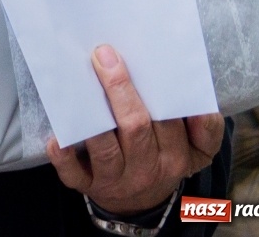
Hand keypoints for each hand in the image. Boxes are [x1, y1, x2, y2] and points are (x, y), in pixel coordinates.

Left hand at [47, 44, 223, 215]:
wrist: (138, 204)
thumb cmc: (162, 158)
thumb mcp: (195, 150)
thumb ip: (204, 126)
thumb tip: (192, 90)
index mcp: (178, 155)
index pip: (174, 124)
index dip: (166, 97)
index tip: (153, 64)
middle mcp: (149, 168)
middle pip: (136, 128)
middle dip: (120, 89)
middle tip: (104, 55)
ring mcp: (117, 179)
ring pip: (105, 149)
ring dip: (92, 118)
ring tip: (79, 83)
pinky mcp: (88, 185)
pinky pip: (73, 173)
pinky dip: (63, 156)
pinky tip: (55, 138)